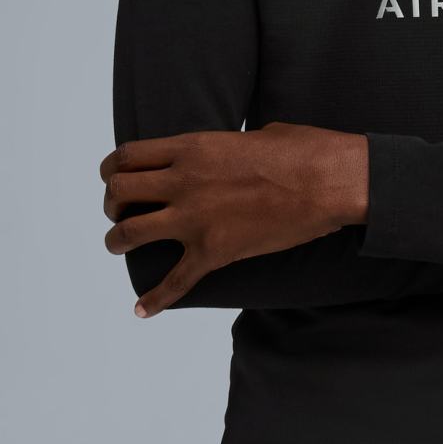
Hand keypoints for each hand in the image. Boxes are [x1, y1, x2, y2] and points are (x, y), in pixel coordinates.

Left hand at [99, 122, 368, 317]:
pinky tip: (141, 310)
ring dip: (117, 242)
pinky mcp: (214, 251)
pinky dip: (154, 299)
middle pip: (119, 193)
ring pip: (128, 234)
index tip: (116, 177)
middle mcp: (184, 182)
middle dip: (113, 204)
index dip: (113, 168)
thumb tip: (235, 152)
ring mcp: (196, 218)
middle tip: (121, 211)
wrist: (330, 182)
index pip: (129, 155)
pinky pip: (174, 282)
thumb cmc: (305, 150)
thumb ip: (231, 147)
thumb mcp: (259, 133)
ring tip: (120, 246)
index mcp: (193, 148)